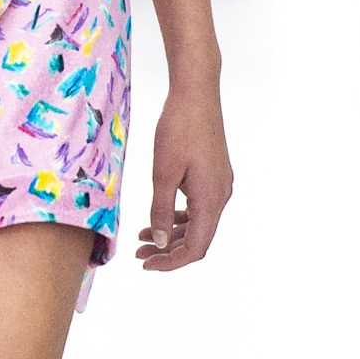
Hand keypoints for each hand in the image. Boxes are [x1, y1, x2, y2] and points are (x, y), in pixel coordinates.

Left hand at [136, 81, 232, 272]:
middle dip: (168, 250)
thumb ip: (160, 211)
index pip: (196, 248)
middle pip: (198, 239)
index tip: (145, 264)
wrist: (196, 94)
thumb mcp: (163, 173)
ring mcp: (219, 185)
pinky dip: (178, 217)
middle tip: (138, 253)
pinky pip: (198, 207)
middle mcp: (221, 196)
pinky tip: (158, 216)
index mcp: (211, 199)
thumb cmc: (178, 129)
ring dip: (171, 234)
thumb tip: (159, 242)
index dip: (171, 262)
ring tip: (142, 237)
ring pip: (198, 223)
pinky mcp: (214, 175)